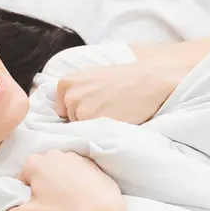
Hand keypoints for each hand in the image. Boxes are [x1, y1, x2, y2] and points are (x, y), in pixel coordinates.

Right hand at [2, 150, 129, 210]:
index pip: (22, 178)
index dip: (26, 195)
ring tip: (69, 204)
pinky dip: (78, 183)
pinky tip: (83, 199)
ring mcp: (77, 158)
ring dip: (60, 184)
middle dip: (43, 187)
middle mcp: (55, 154)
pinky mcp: (94, 165)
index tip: (36, 208)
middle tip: (51, 207)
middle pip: (42, 172)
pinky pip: (79, 173)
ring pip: (60, 172)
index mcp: (35, 163)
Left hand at [56, 34, 209, 123]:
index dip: (78, 110)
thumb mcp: (90, 76)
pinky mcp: (94, 123)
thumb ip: (74, 89)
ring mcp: (80, 111)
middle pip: (70, 120)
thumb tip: (60, 110)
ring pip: (81, 129)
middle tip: (106, 106)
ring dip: (94, 125)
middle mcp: (69, 96)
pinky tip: (115, 117)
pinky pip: (92, 134)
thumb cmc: (122, 79)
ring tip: (112, 110)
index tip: (95, 103)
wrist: (148, 81)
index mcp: (66, 83)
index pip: (61, 109)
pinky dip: (102, 130)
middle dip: (85, 118)